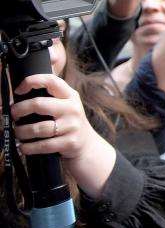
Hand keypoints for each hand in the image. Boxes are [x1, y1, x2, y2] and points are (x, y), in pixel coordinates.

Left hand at [12, 74, 116, 198]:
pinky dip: (28, 147)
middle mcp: (72, 108)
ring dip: (21, 132)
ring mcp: (72, 126)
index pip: (51, 81)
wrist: (87, 145)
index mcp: (70, 96)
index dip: (32, 81)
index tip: (18, 90)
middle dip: (20, 110)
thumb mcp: (66, 104)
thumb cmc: (69, 123)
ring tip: (18, 132)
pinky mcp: (69, 142)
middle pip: (39, 104)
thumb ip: (50, 95)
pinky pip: (43, 145)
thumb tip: (23, 89)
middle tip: (14, 114)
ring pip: (38, 128)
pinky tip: (24, 146)